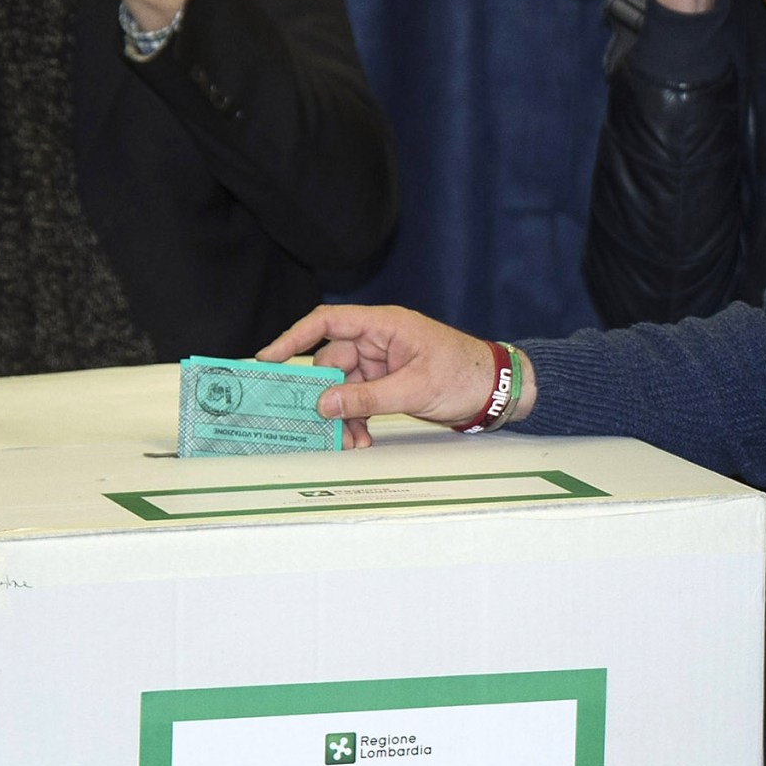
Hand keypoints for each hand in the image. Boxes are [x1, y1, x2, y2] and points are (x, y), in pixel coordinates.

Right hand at [257, 305, 529, 447]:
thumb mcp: (414, 389)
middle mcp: (378, 340)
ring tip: (349, 444)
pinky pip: (359, 399)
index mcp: (384, 325)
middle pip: (331, 362)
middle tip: (316, 426)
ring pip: (344, 387)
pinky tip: (361, 440)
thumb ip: (366, 398)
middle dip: (324, 397)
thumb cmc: (464, 375)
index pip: (328, 322)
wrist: (498, 390)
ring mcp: (383, 362)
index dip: (293, 338)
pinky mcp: (389, 383)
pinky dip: (356, 419)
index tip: (267, 359)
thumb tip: (323, 405)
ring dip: (342, 416)